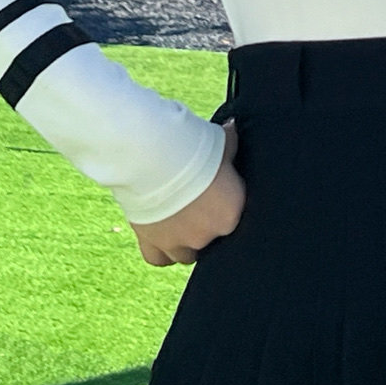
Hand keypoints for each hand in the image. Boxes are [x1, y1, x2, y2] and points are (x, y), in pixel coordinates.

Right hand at [133, 121, 245, 266]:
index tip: (216, 195)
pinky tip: (160, 237)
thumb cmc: (190, 145)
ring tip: (178, 222)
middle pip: (210, 240)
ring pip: (185, 255)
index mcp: (230, 214)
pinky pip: (159, 258)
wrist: (151, 155)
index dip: (223, 207)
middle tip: (195, 205)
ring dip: (183, 242)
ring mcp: (178, 242)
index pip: (233, 219)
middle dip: (203, 226)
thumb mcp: (219, 140)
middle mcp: (206, 235)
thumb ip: (230, 142)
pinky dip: (159, 251)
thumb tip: (234, 126)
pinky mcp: (151, 242)